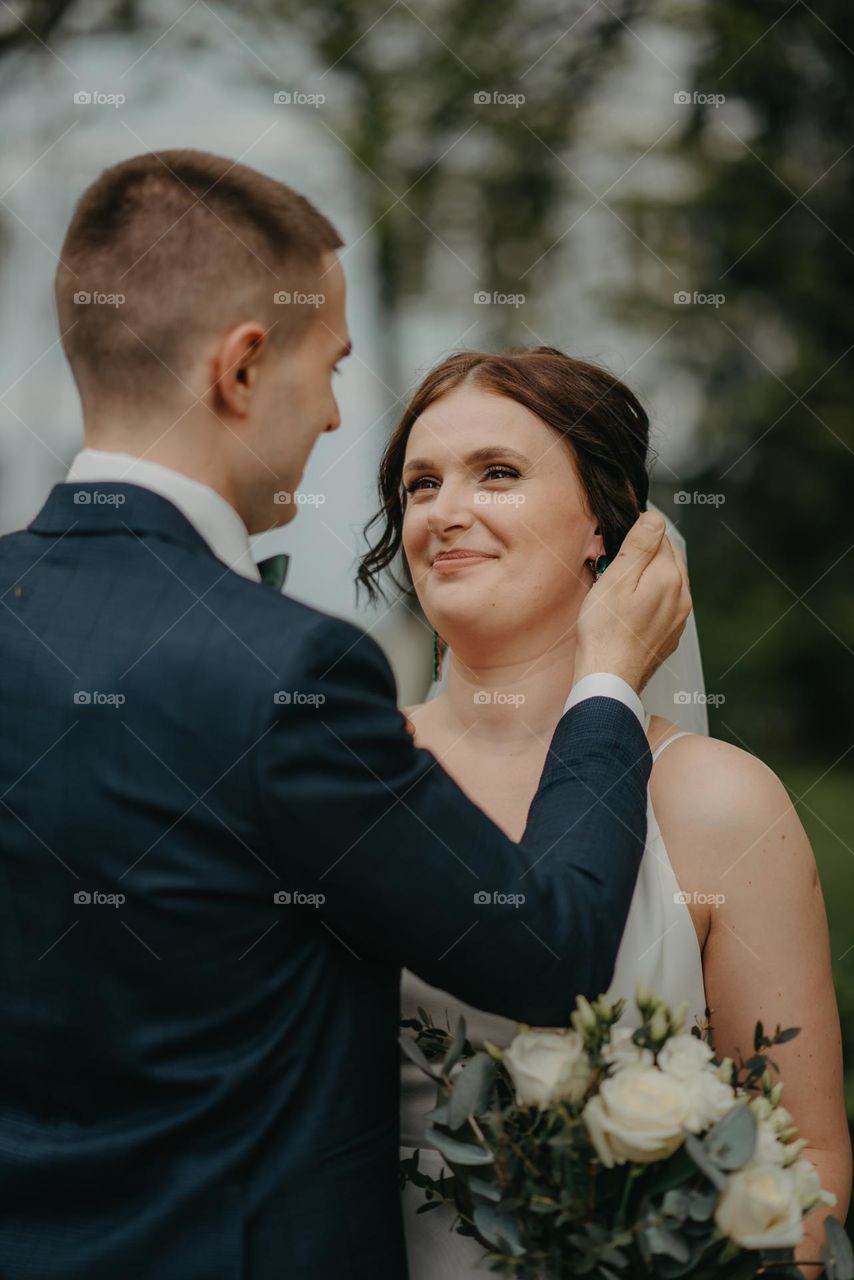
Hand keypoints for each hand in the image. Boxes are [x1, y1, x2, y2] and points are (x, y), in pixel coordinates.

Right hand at [574, 512, 690, 694]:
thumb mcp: (615, 580)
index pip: (660, 537)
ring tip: (620, 586)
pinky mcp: (671, 634)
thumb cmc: (605, 632)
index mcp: (670, 577)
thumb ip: (638, 546)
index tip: (615, 546)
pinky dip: (650, 598)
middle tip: (615, 563)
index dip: (635, 536)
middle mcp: (682, 596)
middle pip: (668, 558)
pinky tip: (629, 608)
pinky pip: (665, 604)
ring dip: (648, 576)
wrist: (610, 678)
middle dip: (644, 554)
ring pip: (668, 581)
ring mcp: (679, 618)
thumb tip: (654, 518)